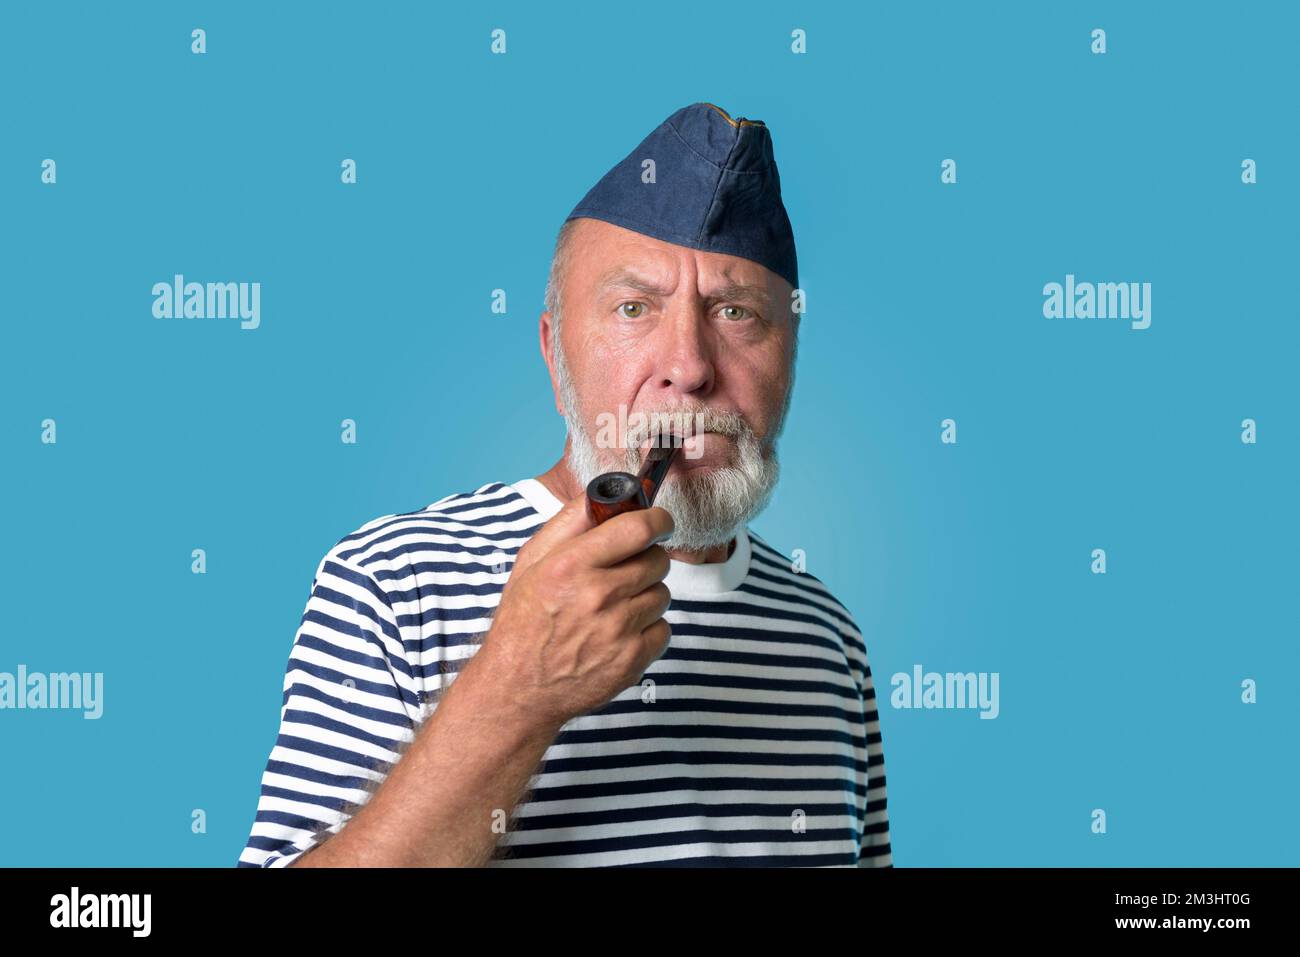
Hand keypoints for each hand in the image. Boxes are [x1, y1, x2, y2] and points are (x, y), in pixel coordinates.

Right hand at [471, 492, 673, 730]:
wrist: (518, 688)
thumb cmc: (523, 621)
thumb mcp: (531, 562)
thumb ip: (568, 524)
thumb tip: (602, 495)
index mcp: (571, 564)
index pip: (637, 528)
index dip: (658, 520)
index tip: (660, 522)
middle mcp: (597, 595)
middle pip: (657, 560)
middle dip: (648, 559)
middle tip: (626, 571)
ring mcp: (618, 630)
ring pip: (663, 594)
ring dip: (646, 595)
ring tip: (616, 607)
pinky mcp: (632, 660)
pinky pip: (663, 629)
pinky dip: (648, 629)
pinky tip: (620, 633)